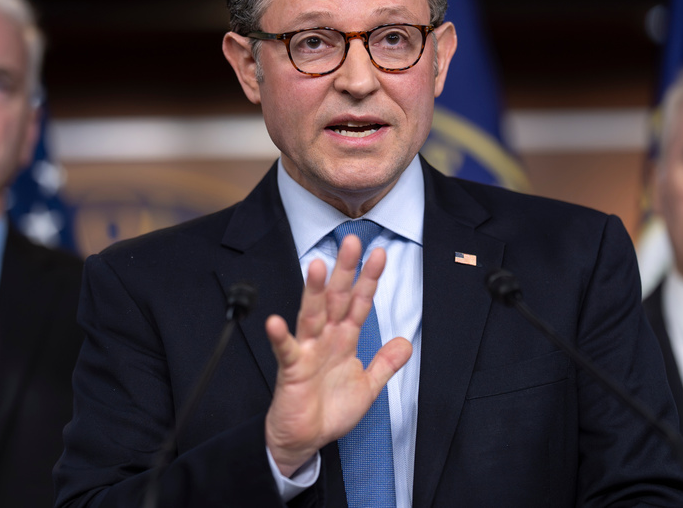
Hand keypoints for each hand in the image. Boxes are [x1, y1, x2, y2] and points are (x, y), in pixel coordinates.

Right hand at [264, 234, 412, 476]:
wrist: (305, 439)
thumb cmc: (330, 409)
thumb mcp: (367, 386)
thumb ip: (385, 363)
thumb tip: (406, 342)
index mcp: (344, 338)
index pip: (359, 302)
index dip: (369, 279)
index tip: (379, 254)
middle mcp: (326, 338)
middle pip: (335, 298)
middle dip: (344, 271)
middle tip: (351, 242)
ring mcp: (307, 350)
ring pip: (311, 314)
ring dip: (312, 291)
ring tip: (315, 266)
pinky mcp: (291, 369)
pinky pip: (286, 350)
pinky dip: (280, 336)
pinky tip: (276, 321)